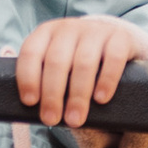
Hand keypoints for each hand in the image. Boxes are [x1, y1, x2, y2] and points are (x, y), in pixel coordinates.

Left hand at [15, 15, 147, 130]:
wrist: (114, 42)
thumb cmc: (75, 62)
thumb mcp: (56, 62)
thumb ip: (40, 76)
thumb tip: (26, 105)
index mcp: (47, 32)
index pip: (31, 52)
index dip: (28, 77)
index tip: (30, 102)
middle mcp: (69, 28)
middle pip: (57, 61)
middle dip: (52, 94)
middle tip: (51, 119)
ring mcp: (95, 31)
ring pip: (84, 62)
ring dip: (77, 95)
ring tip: (75, 119)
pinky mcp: (120, 37)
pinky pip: (113, 59)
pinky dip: (106, 81)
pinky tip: (101, 99)